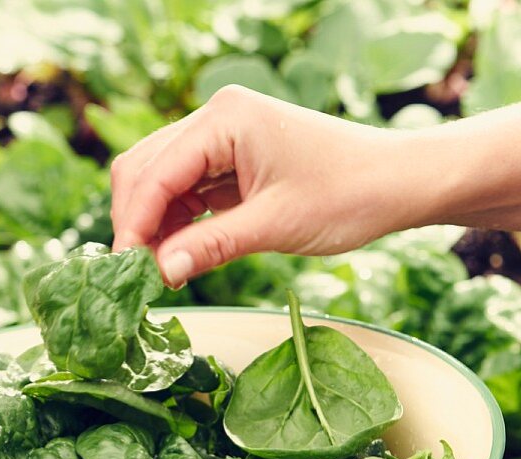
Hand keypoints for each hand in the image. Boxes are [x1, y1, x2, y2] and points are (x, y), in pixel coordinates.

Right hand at [110, 86, 415, 286]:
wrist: (396, 183)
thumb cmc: (347, 194)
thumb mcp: (275, 226)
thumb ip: (211, 246)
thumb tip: (160, 273)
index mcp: (225, 119)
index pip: (155, 172)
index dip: (133, 224)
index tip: (124, 272)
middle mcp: (215, 119)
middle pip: (143, 169)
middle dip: (135, 222)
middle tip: (136, 277)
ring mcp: (221, 139)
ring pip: (158, 182)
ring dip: (152, 226)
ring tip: (159, 274)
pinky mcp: (229, 161)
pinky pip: (183, 193)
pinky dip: (174, 225)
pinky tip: (178, 258)